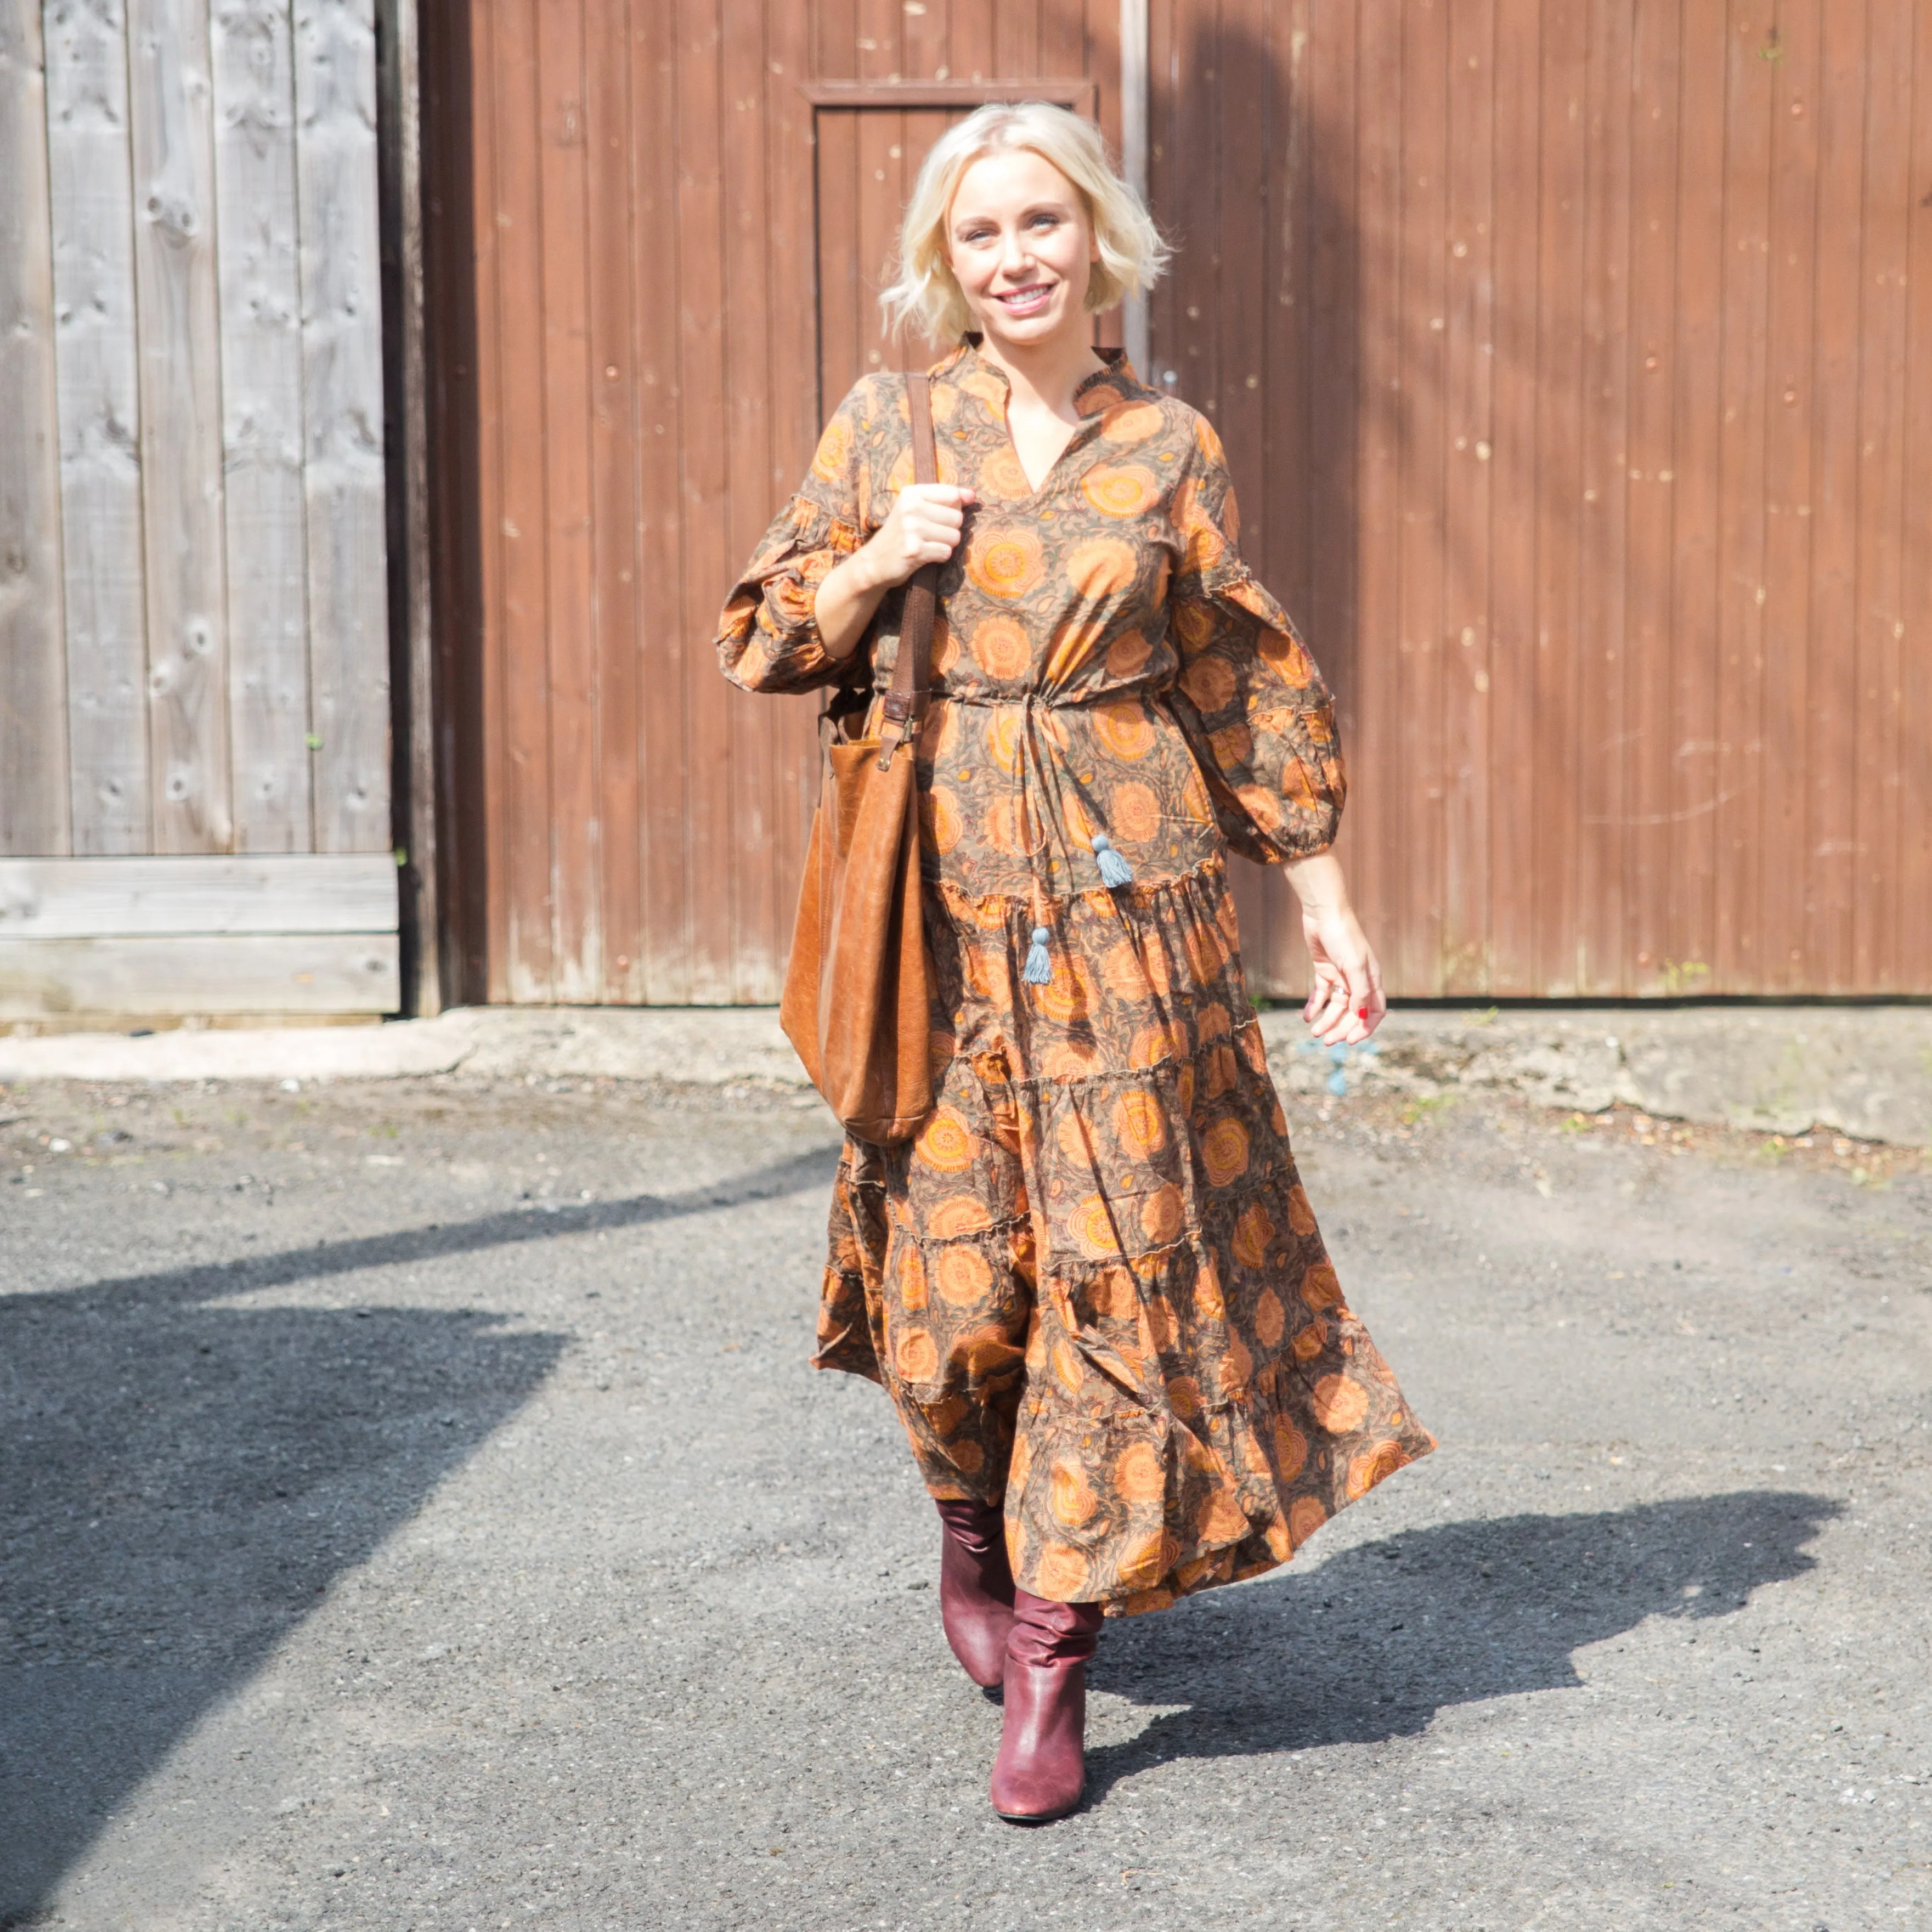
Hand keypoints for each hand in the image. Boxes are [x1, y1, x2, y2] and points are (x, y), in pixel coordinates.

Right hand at [859, 483, 974, 588]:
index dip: (956, 508)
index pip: (952, 494)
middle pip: (957, 517)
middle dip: (950, 530)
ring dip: (946, 545)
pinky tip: (925, 555)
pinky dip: (940, 557)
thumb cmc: (900, 534)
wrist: (874, 562)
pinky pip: (946, 552)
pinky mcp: (915, 550)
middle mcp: (911, 508)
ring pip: (955, 536)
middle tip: (931, 535)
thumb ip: (945, 500)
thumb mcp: (915, 509)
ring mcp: (912, 529)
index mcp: (912, 493)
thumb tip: (972, 495)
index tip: (943, 517)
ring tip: (928, 545)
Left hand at [1300, 900, 1385, 1045]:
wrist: (1323, 913)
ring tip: (1314, 1032)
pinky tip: (1306, 1017)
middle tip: (1326, 1041)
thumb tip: (1361, 1016)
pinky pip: (1320, 994)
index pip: (1374, 1011)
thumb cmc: (1344, 936)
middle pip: (1352, 1012)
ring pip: (1335, 1006)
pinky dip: (1314, 1006)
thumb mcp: (1354, 966)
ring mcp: (1341, 976)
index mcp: (1372, 980)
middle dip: (1341, 1028)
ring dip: (1326, 1021)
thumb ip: (1359, 992)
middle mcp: (1358, 980)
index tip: (1350, 1040)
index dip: (1365, 1027)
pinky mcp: (1324, 971)